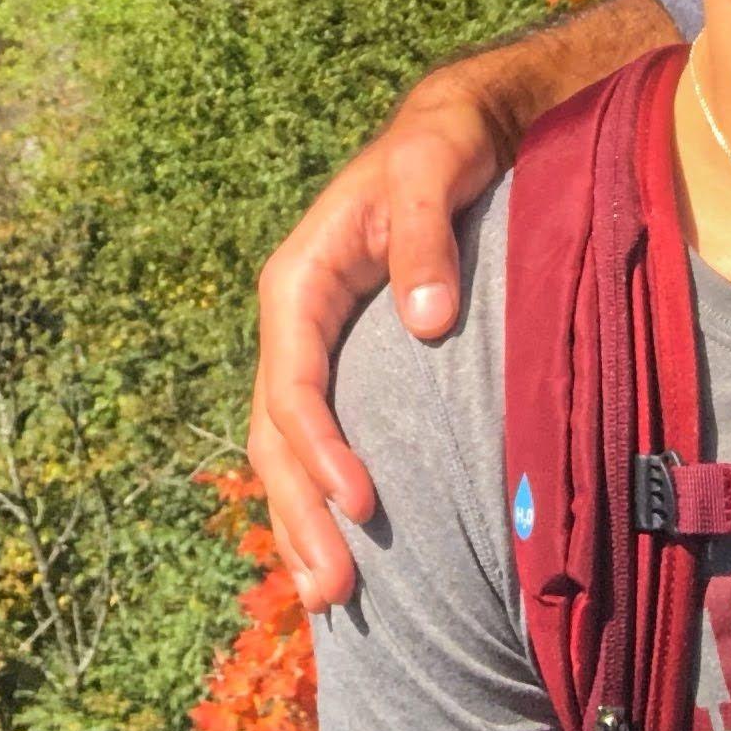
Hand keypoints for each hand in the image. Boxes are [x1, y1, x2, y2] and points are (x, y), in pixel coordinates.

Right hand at [249, 72, 507, 611]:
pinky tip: (337, 553)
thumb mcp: (432, 168)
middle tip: (335, 590)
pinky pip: (316, 444)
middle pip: (276, 435)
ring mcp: (314, 350)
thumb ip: (426, 237)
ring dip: (301, 524)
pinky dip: (318, 501)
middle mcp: (295, 323)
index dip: (319, 448)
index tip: (362, 501)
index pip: (294, 381)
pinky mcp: (344, 368)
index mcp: (300, 281)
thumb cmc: (441, 147)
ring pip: (286, 452)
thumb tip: (427, 322)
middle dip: (299, 514)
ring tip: (328, 599)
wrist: (454, 131)